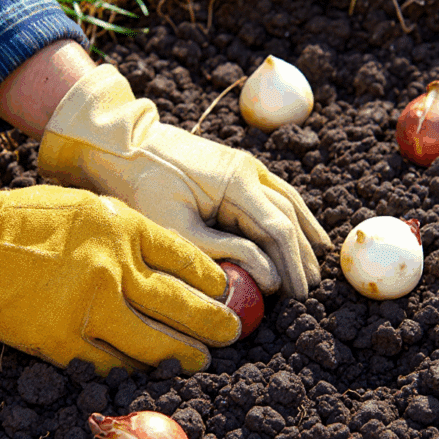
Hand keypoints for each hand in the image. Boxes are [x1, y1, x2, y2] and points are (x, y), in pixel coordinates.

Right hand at [0, 159, 240, 375]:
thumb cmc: (35, 221)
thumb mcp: (94, 209)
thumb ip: (137, 234)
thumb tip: (183, 266)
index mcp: (124, 230)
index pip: (188, 261)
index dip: (215, 283)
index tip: (227, 294)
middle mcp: (113, 270)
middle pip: (182, 306)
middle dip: (215, 325)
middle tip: (232, 333)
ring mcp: (89, 310)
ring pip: (155, 344)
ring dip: (185, 355)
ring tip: (201, 358)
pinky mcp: (65, 343)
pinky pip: (114, 364)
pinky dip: (138, 367)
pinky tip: (153, 368)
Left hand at [37, 64, 331, 297]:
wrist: (120, 143)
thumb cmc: (140, 187)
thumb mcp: (177, 227)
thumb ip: (224, 252)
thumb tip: (269, 277)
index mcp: (237, 182)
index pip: (278, 229)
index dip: (291, 265)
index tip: (298, 295)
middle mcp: (249, 169)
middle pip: (288, 216)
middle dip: (301, 254)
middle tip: (310, 290)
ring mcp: (244, 165)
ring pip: (286, 202)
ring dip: (303, 233)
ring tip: (318, 261)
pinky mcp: (234, 168)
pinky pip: (271, 195)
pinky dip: (287, 216)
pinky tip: (296, 231)